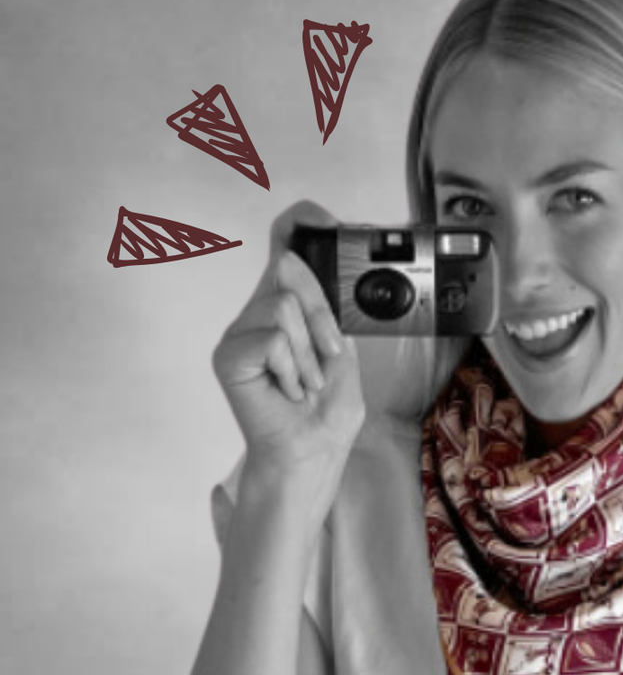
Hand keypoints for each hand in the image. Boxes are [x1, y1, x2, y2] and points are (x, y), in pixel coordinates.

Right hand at [212, 200, 364, 482]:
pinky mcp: (228, 356)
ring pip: (283, 306)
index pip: (284, 245)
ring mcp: (240, 333)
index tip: (323, 220)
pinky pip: (271, 339)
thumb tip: (305, 266)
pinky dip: (291, 368)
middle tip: (327, 357)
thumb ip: (329, 311)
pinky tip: (288, 389)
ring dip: (309, 353)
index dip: (300, 223)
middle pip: (288, 267)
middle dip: (322, 315)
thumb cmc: (325, 412)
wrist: (312, 454)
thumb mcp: (343, 351)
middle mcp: (258, 313)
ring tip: (306, 383)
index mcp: (289, 307)